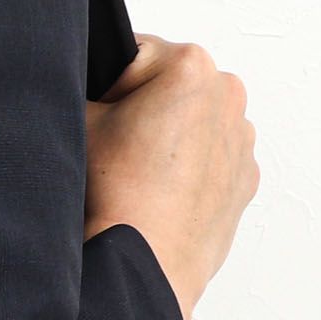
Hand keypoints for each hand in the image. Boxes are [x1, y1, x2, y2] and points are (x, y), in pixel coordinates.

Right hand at [84, 34, 258, 319]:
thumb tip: (82, 86)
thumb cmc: (114, 195)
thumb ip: (81, 88)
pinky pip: (209, 158)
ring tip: (134, 175)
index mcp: (191, 66)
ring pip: (190, 122)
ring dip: (164, 137)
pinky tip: (156, 193)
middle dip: (139, 108)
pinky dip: (185, 169)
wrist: (143, 264)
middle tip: (112, 149)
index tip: (96, 119)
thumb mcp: (75, 119)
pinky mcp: (245, 178)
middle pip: (167, 85)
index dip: (102, 87)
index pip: (131, 55)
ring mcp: (242, 139)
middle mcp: (228, 95)